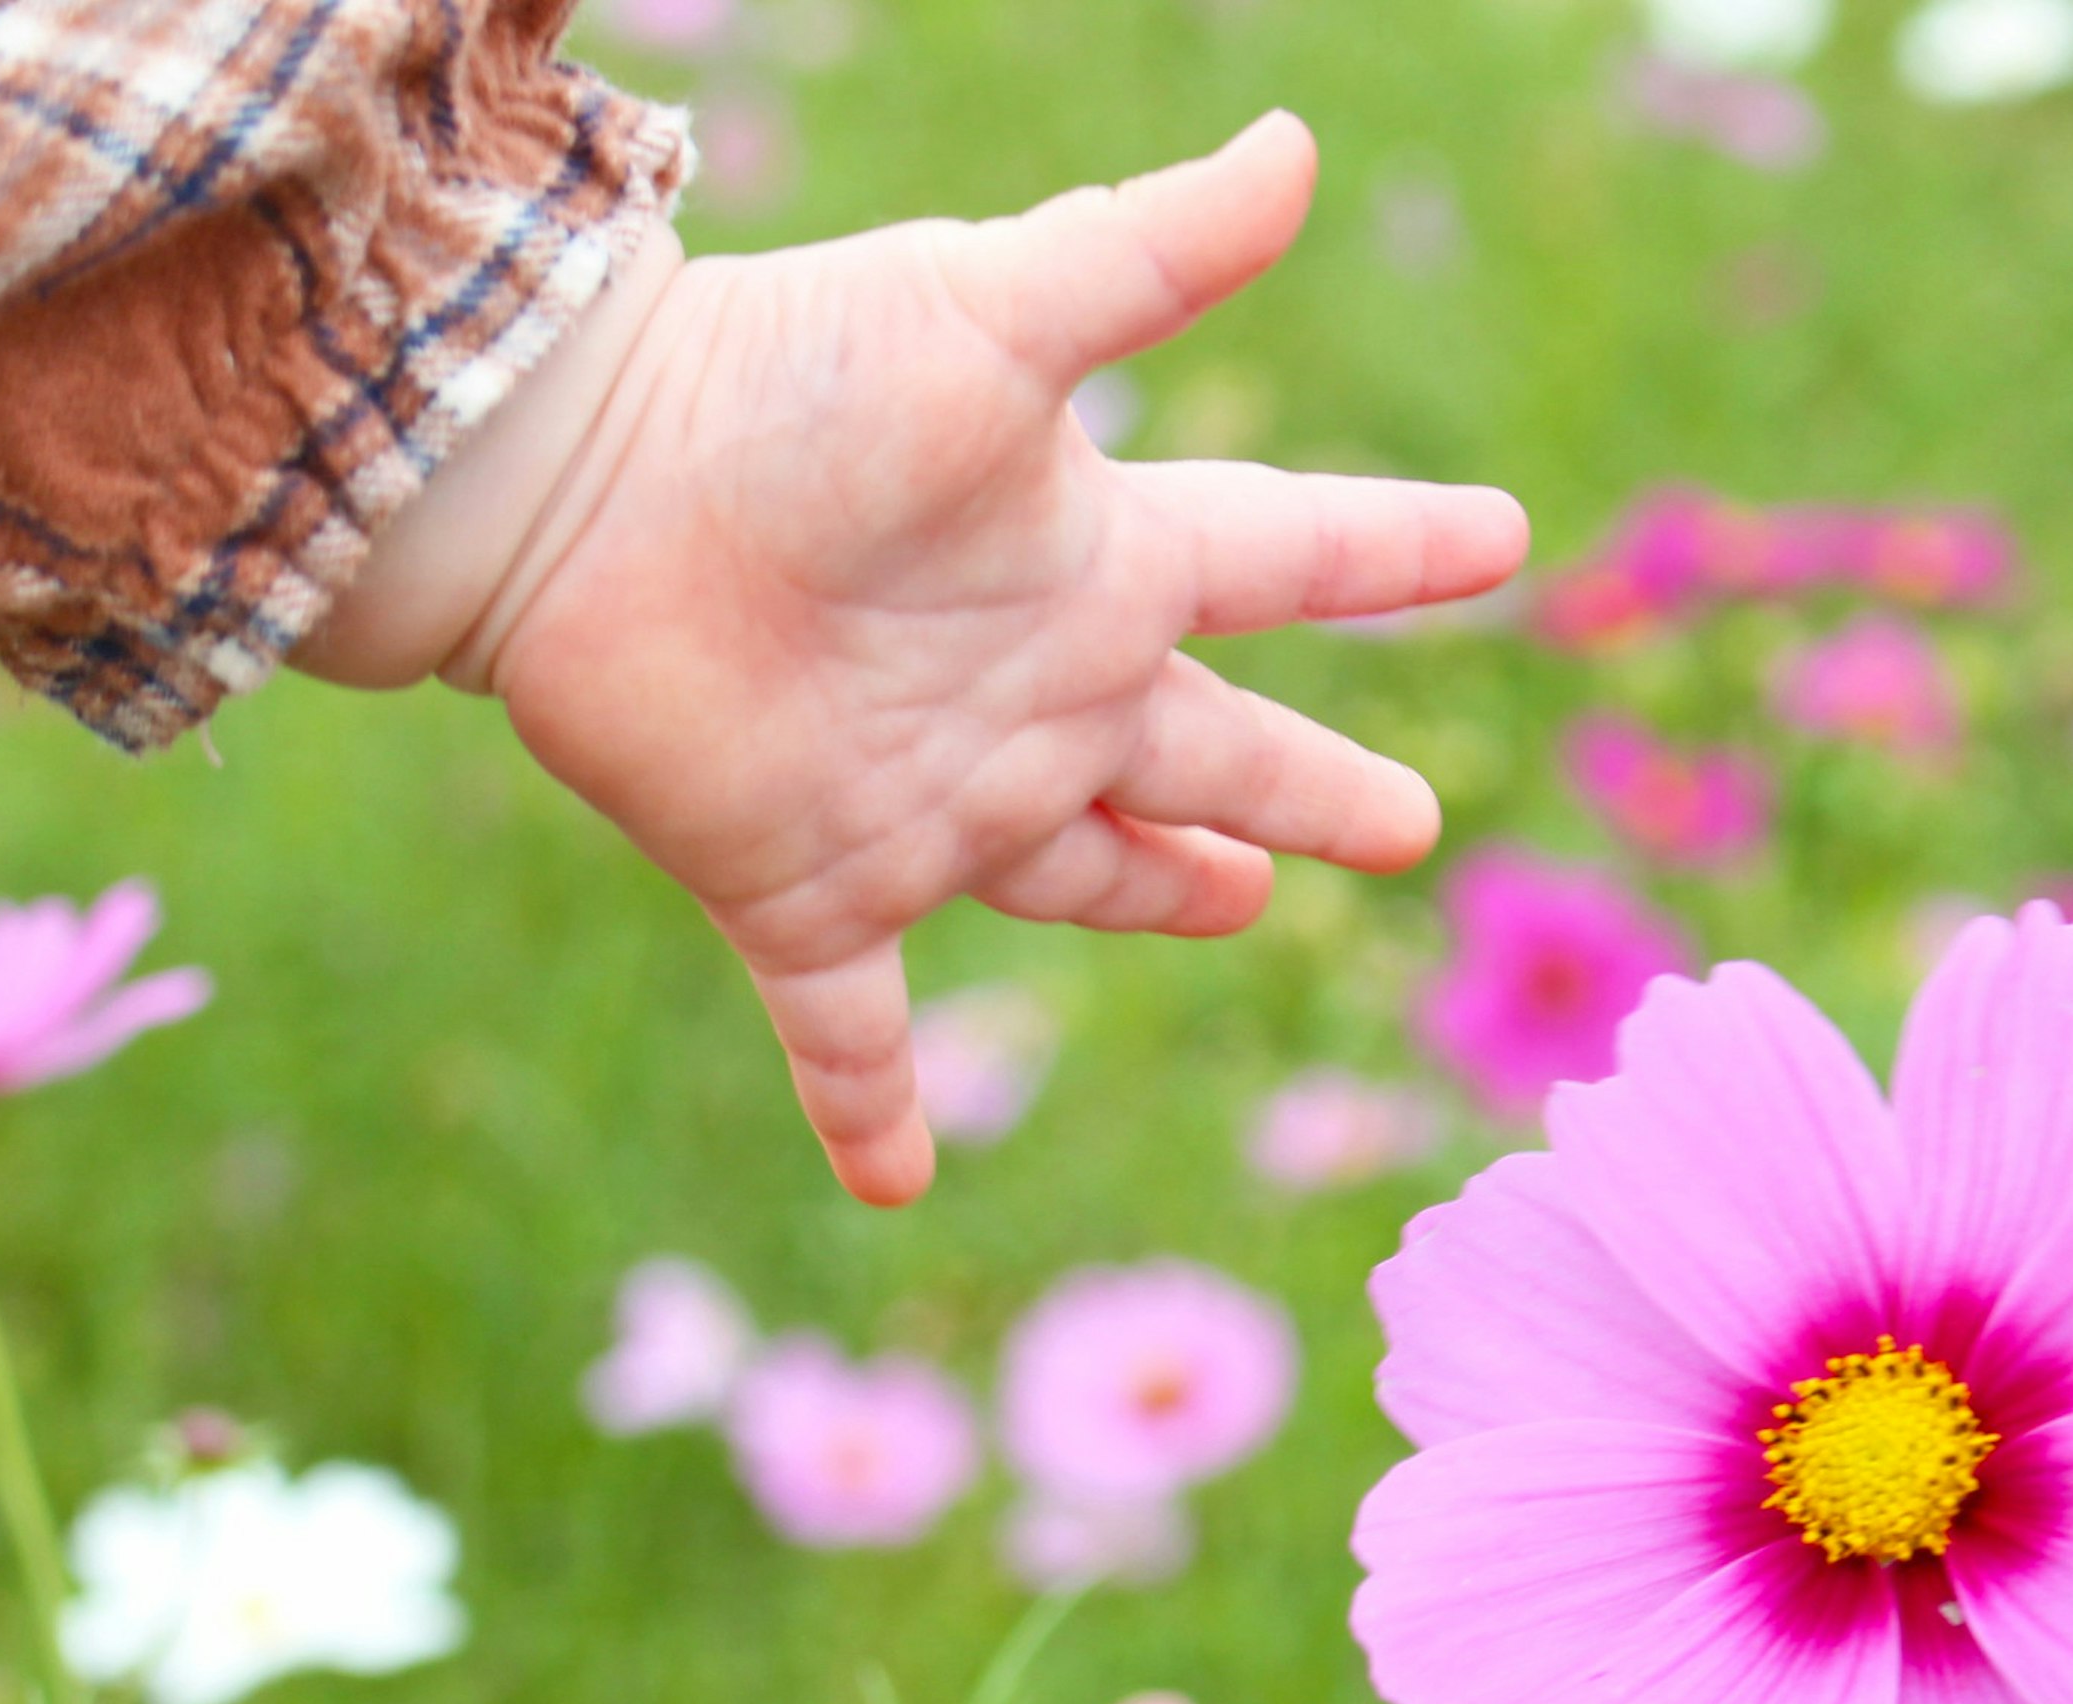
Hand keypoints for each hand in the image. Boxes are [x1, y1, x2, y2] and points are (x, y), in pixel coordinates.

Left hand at [310, 114, 1528, 1203]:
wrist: (566, 487)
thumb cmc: (783, 386)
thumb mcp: (988, 316)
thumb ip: (1145, 255)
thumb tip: (1296, 145)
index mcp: (1094, 565)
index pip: (1288, 554)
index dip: (1397, 548)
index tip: (1506, 536)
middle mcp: (1036, 693)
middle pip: (1215, 758)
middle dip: (1312, 792)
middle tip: (1409, 826)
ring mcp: (931, 804)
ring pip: (1079, 880)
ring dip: (1154, 899)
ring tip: (1232, 905)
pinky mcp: (810, 893)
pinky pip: (853, 1031)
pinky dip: (872, 1111)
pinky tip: (895, 1189)